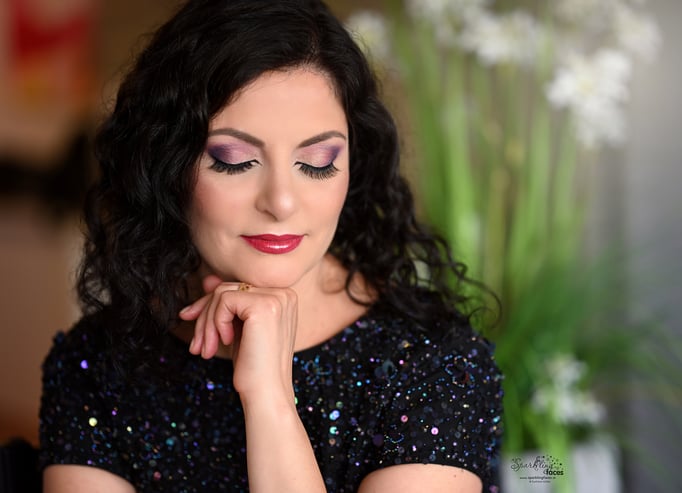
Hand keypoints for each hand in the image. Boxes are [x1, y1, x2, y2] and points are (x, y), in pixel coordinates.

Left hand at [179, 275, 298, 400]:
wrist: (266, 394)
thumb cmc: (254, 367)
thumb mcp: (237, 329)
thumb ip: (227, 304)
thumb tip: (208, 279)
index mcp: (283, 297)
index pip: (237, 288)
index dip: (210, 305)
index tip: (190, 319)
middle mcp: (284, 293)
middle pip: (228, 288)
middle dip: (205, 316)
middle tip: (197, 345)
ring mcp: (276, 298)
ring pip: (222, 294)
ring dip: (207, 324)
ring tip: (206, 349)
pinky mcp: (264, 306)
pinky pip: (224, 301)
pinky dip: (215, 323)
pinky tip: (224, 343)